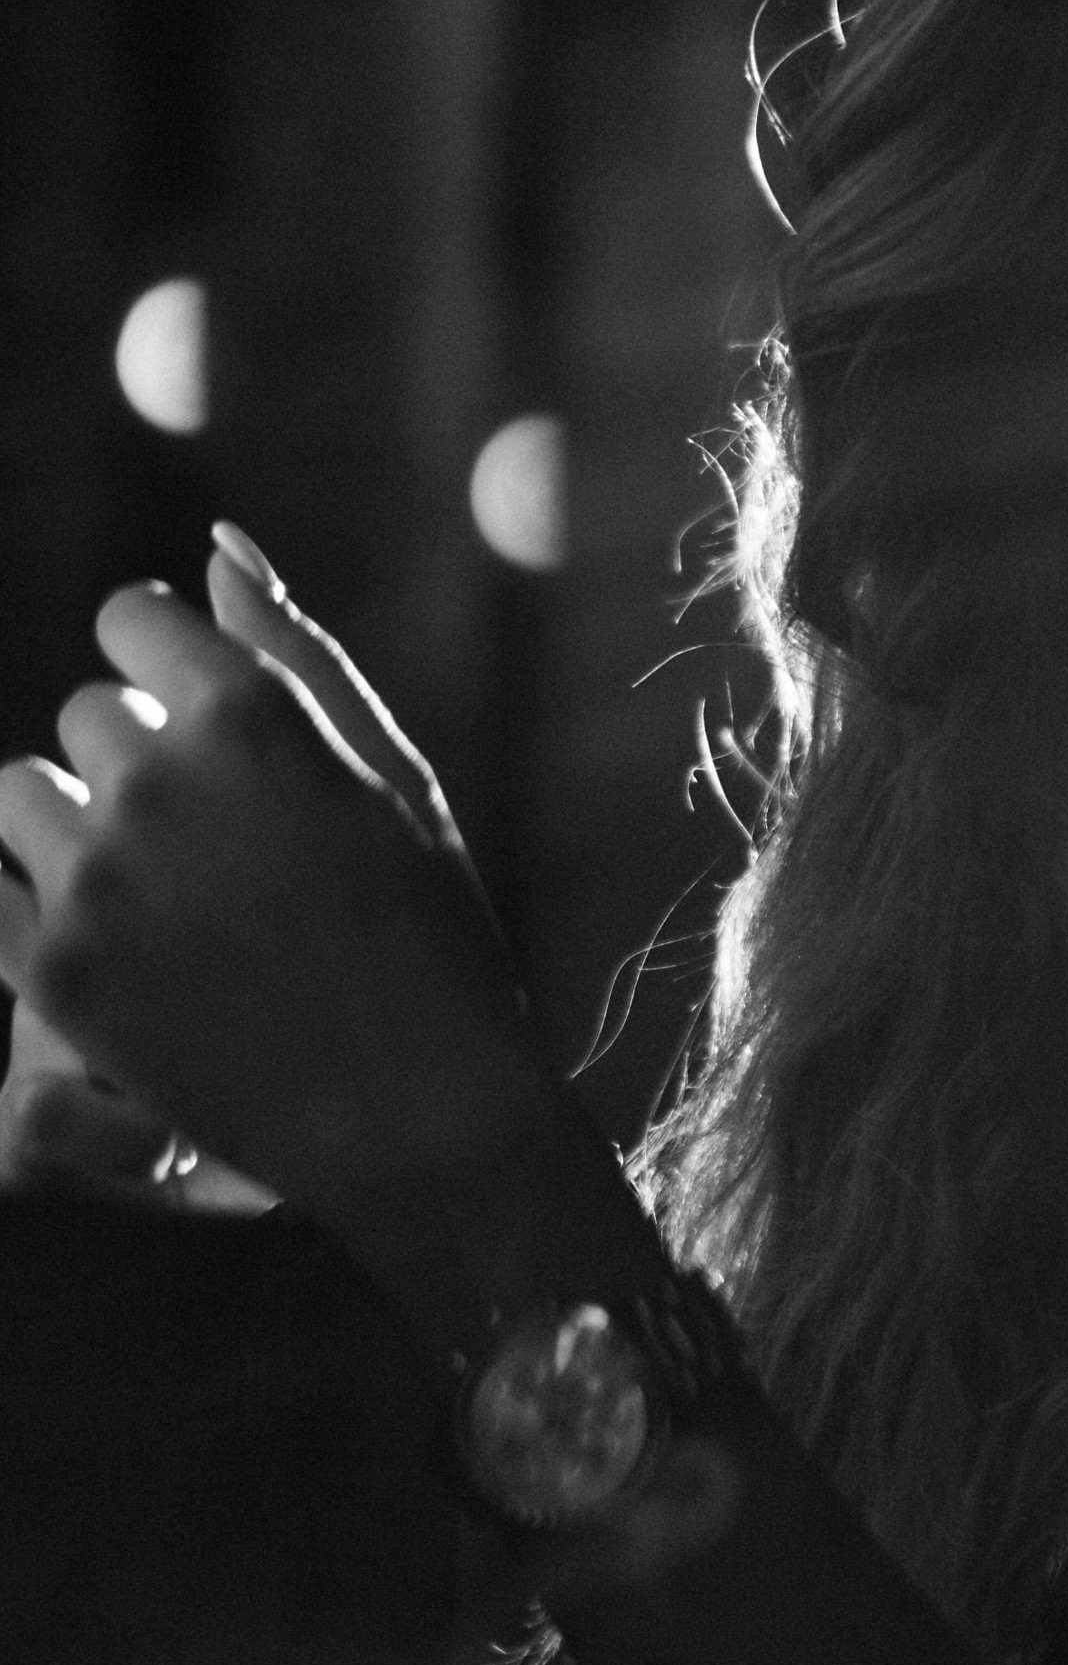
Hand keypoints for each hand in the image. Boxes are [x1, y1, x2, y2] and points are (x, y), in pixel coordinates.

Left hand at [0, 537, 551, 1245]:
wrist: (415, 1117)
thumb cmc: (430, 935)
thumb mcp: (391, 778)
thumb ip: (295, 653)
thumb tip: (214, 547)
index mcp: (253, 714)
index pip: (132, 621)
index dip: (166, 666)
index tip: (203, 723)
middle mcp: (159, 780)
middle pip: (86, 715)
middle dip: (137, 759)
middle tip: (216, 846)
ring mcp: (96, 878)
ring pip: (20, 793)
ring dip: (74, 826)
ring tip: (154, 893)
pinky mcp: (53, 970)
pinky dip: (39, 904)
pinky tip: (112, 941)